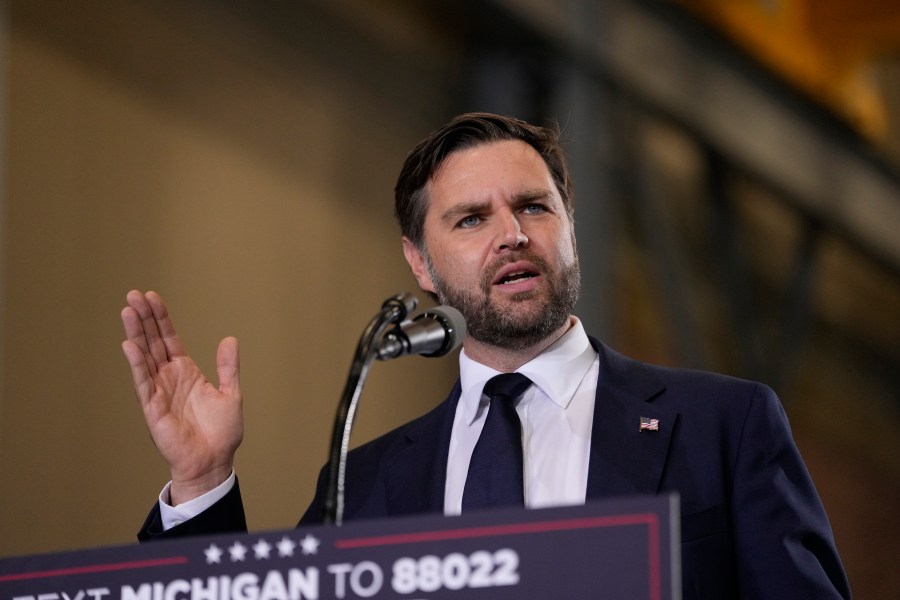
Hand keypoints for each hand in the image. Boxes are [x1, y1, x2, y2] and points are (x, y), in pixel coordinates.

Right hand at [121, 290, 242, 503]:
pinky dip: (136, 364)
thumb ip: (228, 367)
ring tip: (128, 310)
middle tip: (133, 295)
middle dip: (144, 318)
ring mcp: (158, 391)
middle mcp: (169, 378)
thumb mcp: (231, 394)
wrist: (214, 461)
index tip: (152, 297)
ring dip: (136, 334)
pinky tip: (129, 345)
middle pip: (153, 342)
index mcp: (186, 372)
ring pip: (144, 357)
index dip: (161, 318)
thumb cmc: (221, 433)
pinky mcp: (152, 407)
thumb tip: (230, 339)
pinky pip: (143, 381)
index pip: (169, 339)